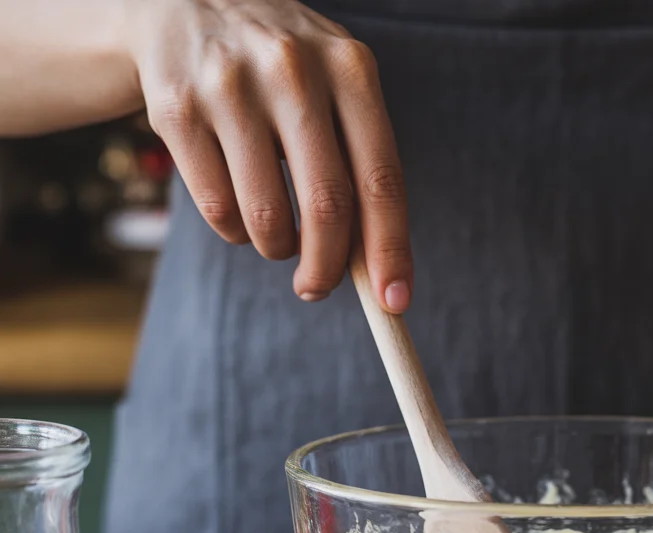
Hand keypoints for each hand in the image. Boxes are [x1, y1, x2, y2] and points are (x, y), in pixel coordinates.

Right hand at [125, 0, 410, 309]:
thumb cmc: (283, 67)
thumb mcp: (335, 87)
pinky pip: (218, 209)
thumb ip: (360, 163)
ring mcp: (229, 86)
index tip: (394, 300)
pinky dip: (235, 230)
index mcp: (349, 67)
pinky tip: (238, 206)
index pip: (381, 179)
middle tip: (318, 288)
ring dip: (277, 248)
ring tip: (277, 236)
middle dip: (328, 267)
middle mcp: (292, 69)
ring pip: (267, 217)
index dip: (390, 249)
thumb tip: (378, 267)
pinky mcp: (176, 108)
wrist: (183, 0)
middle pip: (327, 206)